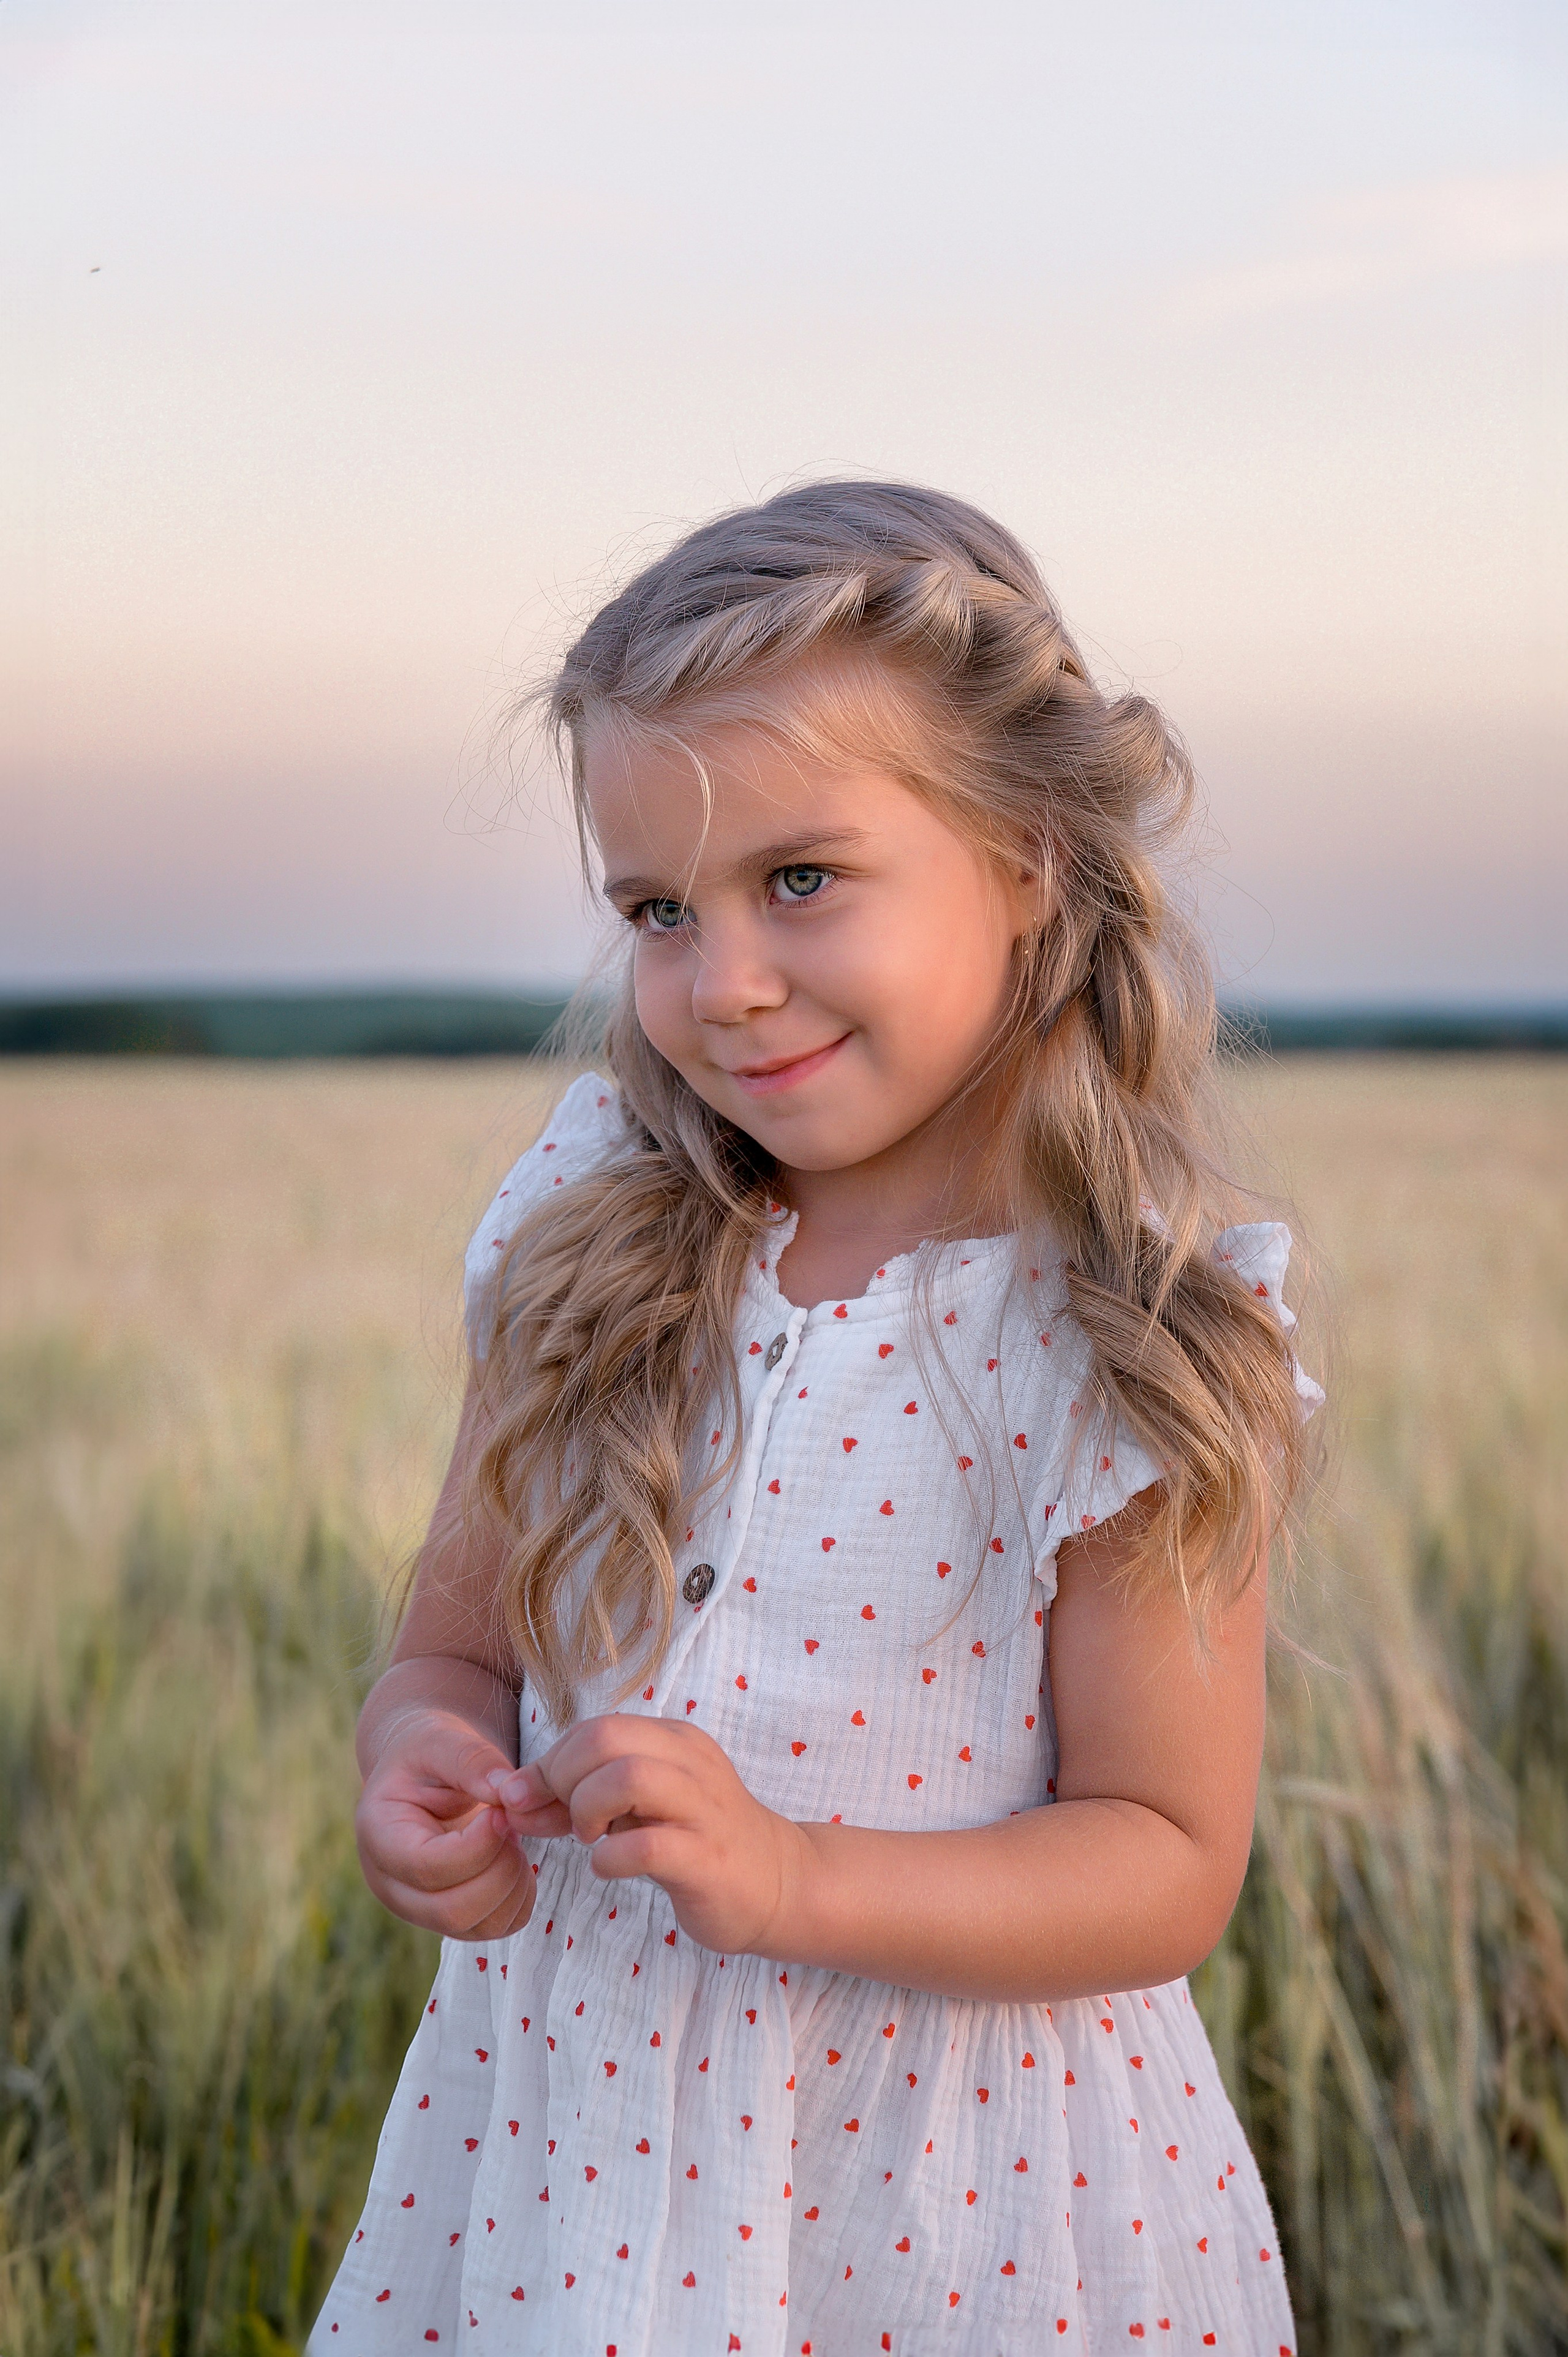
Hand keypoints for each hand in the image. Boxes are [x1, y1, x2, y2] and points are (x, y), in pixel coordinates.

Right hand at [355, 1706, 567, 1939]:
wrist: (425, 1772)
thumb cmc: (429, 1752)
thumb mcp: (441, 1739)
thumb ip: (471, 1759)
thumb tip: (506, 1791)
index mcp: (380, 1837)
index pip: (427, 1868)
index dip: (477, 1846)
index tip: (501, 1812)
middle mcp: (392, 1885)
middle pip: (452, 1910)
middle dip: (499, 1869)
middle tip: (511, 1824)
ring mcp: (420, 1908)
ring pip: (478, 1926)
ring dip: (512, 1884)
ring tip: (511, 1837)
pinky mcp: (452, 1917)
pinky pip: (497, 1927)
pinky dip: (520, 1898)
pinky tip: (514, 1856)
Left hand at [493, 1715, 807, 1957]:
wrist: (776, 1882)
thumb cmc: (694, 1839)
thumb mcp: (638, 1807)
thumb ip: (579, 1796)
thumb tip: (511, 1797)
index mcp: (674, 1741)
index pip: (595, 1727)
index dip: (551, 1763)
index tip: (536, 1803)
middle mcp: (691, 1763)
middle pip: (604, 1738)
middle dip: (563, 1778)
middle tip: (569, 1820)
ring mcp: (703, 1809)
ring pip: (628, 1777)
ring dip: (588, 1809)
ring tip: (590, 1838)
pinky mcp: (708, 1858)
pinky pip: (648, 1845)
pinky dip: (611, 1858)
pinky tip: (610, 1867)